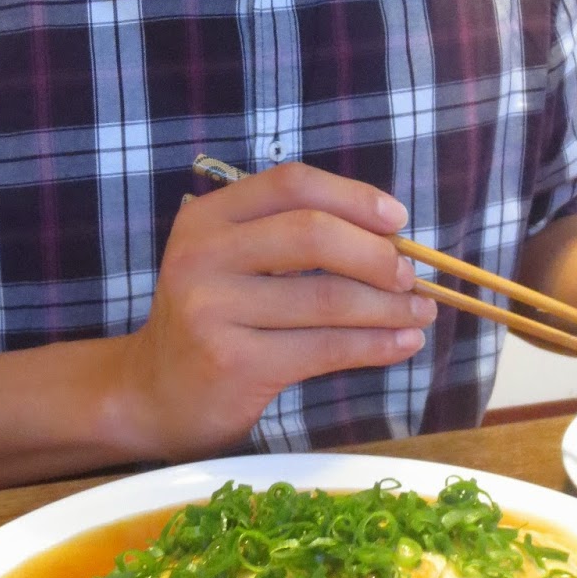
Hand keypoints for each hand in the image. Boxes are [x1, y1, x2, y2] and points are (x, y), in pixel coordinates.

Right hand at [113, 162, 436, 460]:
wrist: (155, 393)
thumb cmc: (213, 321)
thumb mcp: (233, 263)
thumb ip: (289, 238)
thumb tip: (391, 239)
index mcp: (207, 218)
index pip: (291, 184)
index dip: (353, 196)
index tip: (397, 220)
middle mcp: (203, 256)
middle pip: (311, 234)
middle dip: (376, 254)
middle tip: (411, 275)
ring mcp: (213, 310)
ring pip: (326, 298)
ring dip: (388, 306)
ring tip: (422, 312)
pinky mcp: (233, 362)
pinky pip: (324, 348)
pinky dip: (375, 345)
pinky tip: (403, 344)